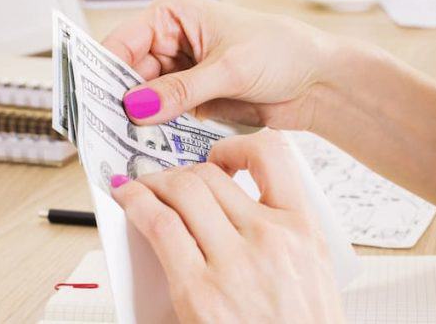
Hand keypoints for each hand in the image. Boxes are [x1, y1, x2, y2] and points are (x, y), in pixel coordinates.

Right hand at [102, 0, 363, 130]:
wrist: (318, 82)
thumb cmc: (282, 51)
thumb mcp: (228, 69)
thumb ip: (180, 91)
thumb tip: (136, 107)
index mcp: (172, 16)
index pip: (123, 42)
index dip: (104, 72)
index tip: (92, 102)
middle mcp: (171, 42)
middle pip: (127, 75)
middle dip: (119, 104)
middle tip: (107, 133)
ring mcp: (181, 74)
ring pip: (143, 102)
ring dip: (138, 124)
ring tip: (127, 145)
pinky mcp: (192, 102)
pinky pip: (164, 120)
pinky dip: (158, 134)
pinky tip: (151, 149)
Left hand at [110, 130, 344, 322]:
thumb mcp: (309, 276)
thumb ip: (277, 236)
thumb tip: (228, 209)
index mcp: (305, 231)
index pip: (273, 155)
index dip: (237, 145)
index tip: (221, 154)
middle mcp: (271, 238)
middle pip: (211, 175)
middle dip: (181, 172)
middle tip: (165, 181)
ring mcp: (235, 263)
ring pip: (183, 190)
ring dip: (154, 184)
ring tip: (142, 189)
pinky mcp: (199, 290)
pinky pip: (159, 225)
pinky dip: (135, 204)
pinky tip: (126, 200)